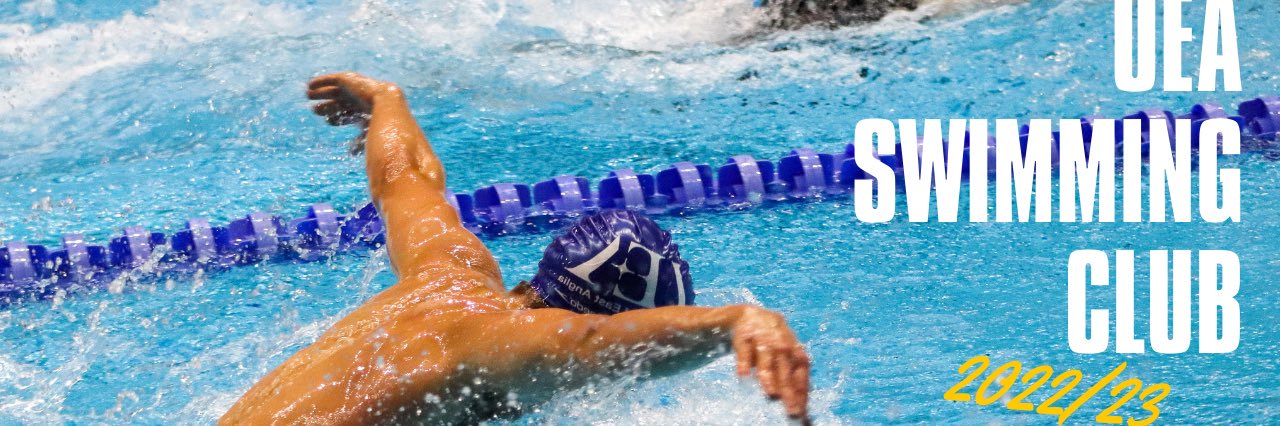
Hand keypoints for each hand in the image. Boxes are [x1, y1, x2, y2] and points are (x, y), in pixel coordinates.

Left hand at [307, 72, 400, 153]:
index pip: (349, 114)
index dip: (338, 118)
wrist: (387, 105)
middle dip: (327, 107)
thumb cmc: (381, 123)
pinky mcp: (348, 79)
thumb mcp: (367, 134)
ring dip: (321, 92)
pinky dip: (320, 81)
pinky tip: (309, 84)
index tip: (327, 122)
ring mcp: (354, 87)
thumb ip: (359, 142)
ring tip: (308, 94)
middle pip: (340, 102)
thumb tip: (351, 153)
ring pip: (334, 90)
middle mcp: (359, 98)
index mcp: (365, 111)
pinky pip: (331, 79)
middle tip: (314, 110)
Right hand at [730, 305, 810, 421]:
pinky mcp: (745, 337)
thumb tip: (801, 406)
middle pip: (786, 371)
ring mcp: (763, 340)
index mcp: (795, 351)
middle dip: (789, 391)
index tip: (801, 410)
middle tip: (791, 410)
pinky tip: (743, 374)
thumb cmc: (772, 341)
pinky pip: (744, 351)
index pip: (801, 374)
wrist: (750, 315)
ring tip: (771, 393)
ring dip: (769, 377)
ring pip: (767, 361)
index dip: (802, 392)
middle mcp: (782, 345)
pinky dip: (744, 362)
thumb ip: (792, 376)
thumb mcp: (785, 355)